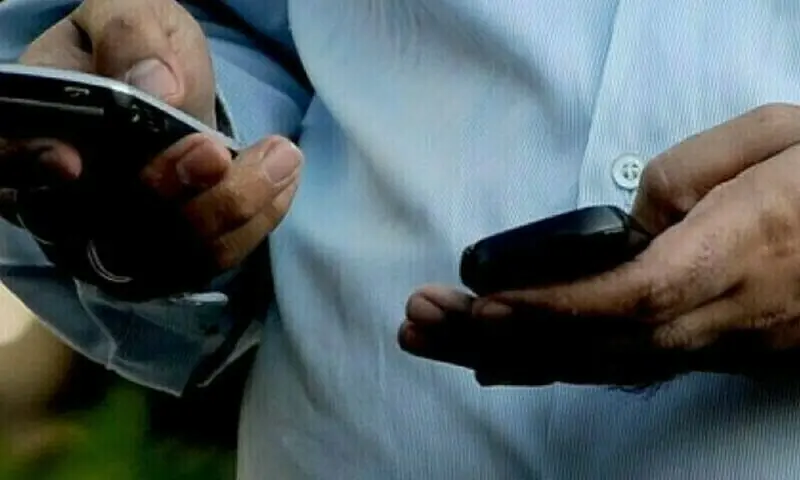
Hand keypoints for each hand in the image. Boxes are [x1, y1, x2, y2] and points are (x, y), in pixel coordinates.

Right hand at [0, 0, 302, 299]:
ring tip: (281, 156)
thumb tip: (156, 85)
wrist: (169, 83)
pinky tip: (283, 179)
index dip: (28, 170)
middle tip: (214, 149)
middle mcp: (66, 202)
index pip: (10, 165)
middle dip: (170, 190)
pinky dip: (257, 222)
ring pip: (171, 251)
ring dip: (231, 208)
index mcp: (31, 134)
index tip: (70, 163)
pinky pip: (214, 257)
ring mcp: (119, 239)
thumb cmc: (136, 45)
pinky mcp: (171, 257)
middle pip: (106, 223)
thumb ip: (130, 33)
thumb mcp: (131, 12)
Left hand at [399, 104, 799, 386]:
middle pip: (595, 344)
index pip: (633, 296)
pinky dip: (550, 366)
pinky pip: (619, 368)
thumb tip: (626, 220)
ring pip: (599, 365)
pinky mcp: (708, 351)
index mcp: (740, 251)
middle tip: (419, 323)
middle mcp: (722, 313)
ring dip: (508, 354)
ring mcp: (715, 343)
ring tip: (433, 340)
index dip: (554, 308)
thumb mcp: (777, 139)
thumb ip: (692, 171)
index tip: (483, 304)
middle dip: (498, 337)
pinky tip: (495, 362)